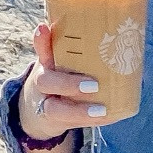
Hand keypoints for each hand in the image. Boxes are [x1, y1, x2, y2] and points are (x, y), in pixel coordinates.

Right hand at [17, 23, 106, 152]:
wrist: (44, 111)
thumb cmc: (60, 76)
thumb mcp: (63, 59)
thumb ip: (79, 45)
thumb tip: (111, 28)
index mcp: (45, 63)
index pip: (41, 49)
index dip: (41, 41)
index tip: (43, 29)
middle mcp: (43, 84)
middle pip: (46, 82)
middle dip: (68, 83)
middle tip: (93, 84)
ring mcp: (49, 106)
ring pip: (57, 111)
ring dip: (80, 112)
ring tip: (101, 110)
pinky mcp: (59, 122)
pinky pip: (74, 125)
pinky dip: (92, 122)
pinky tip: (109, 117)